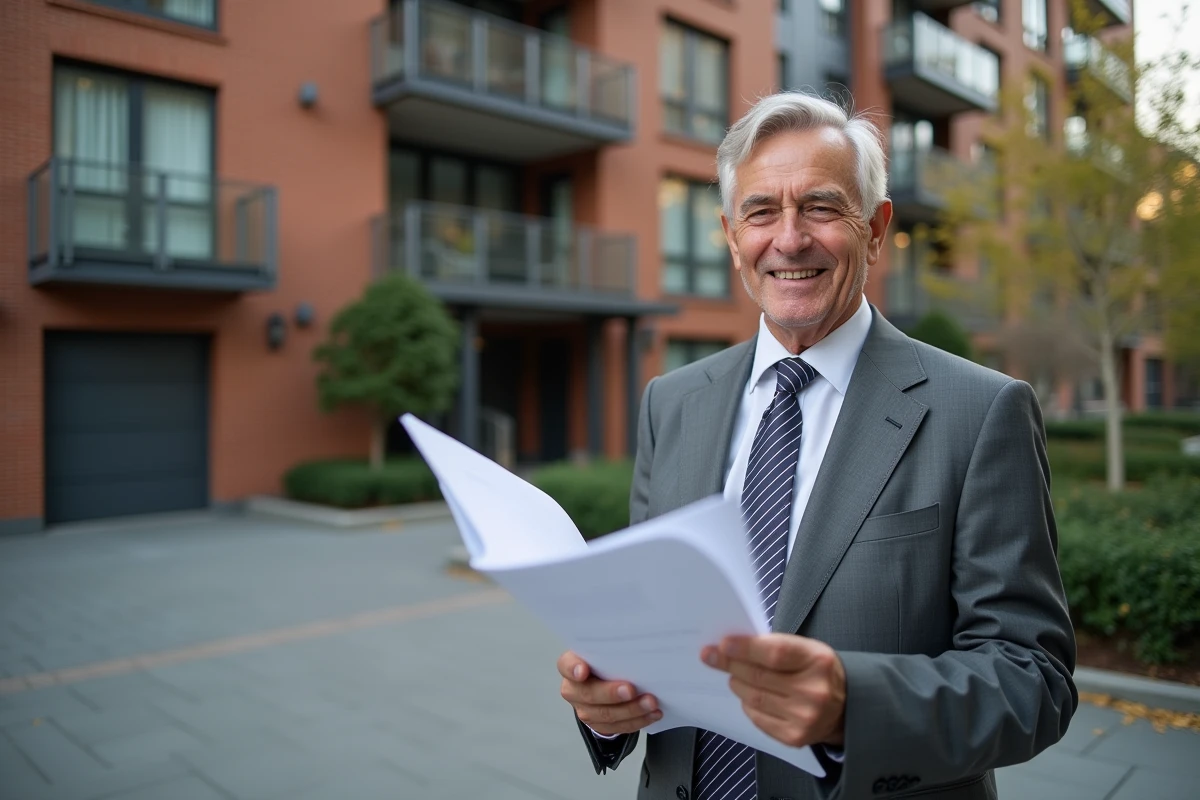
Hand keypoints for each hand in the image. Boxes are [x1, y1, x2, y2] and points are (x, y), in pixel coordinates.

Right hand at [557, 651, 662, 735]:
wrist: (604, 681)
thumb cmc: (606, 661)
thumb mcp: (605, 650)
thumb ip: (612, 650)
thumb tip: (636, 642)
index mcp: (570, 665)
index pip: (566, 665)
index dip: (574, 668)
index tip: (583, 670)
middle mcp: (573, 689)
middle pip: (588, 694)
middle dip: (611, 693)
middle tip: (631, 689)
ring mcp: (584, 709)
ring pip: (605, 715)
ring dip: (631, 710)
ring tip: (651, 702)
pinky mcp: (598, 725)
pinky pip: (618, 727)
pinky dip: (638, 721)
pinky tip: (653, 714)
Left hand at [702, 634, 845, 747]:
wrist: (845, 707)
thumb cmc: (818, 671)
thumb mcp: (807, 650)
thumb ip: (774, 647)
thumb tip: (733, 646)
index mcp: (818, 661)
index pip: (774, 653)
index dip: (745, 648)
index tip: (723, 644)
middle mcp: (813, 691)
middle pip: (759, 676)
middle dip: (730, 664)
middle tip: (712, 656)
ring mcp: (804, 717)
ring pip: (754, 698)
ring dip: (737, 684)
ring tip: (735, 676)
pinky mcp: (795, 737)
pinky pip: (758, 718)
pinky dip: (747, 704)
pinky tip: (749, 696)